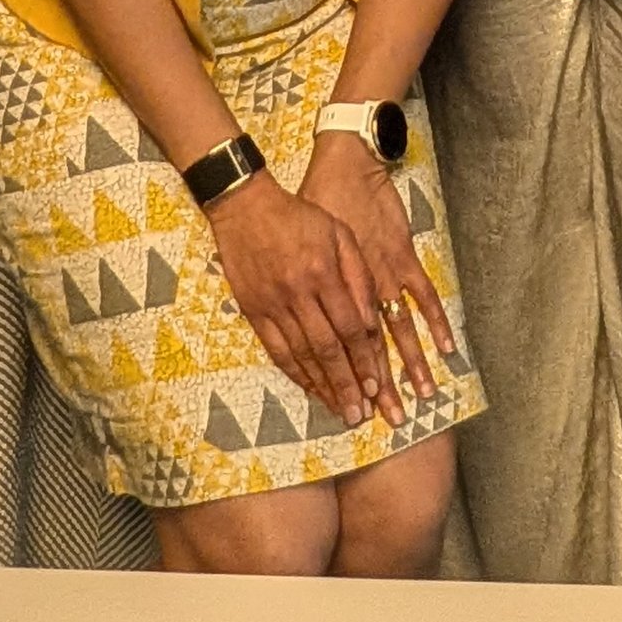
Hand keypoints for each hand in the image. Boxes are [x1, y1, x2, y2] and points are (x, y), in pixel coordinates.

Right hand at [200, 168, 391, 430]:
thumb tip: (373, 319)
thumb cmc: (299, 217)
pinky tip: (310, 390)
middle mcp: (299, 293)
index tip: (377, 387)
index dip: (365, 360)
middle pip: (328, 349)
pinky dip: (295, 374)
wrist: (245, 206)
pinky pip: (276, 350)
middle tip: (361, 415)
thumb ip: (359, 274)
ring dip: (323, 387)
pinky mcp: (253, 311)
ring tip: (341, 412)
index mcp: (324, 272)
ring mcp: (273, 305)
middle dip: (347, 385)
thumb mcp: (338, 233)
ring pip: (302, 356)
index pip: (350, 326)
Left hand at [303, 133, 453, 417]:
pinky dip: (437, 321)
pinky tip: (448, 347)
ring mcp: (382, 273)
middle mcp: (354, 289)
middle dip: (380, 386)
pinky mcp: (403, 255)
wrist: (342, 163)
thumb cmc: (314, 203)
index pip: (336, 348)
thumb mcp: (303, 247)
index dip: (346, 380)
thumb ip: (305, 285)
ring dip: (412, 364)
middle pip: (368, 348)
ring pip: (397, 329)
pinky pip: (423, 294)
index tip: (353, 410)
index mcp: (326, 291)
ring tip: (424, 396)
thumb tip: (297, 324)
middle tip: (392, 420)